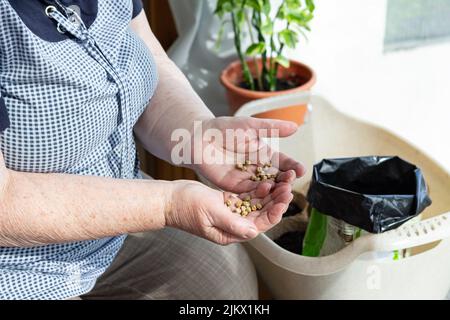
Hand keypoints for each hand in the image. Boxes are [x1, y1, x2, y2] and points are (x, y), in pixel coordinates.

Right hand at [165, 180, 293, 244]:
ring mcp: (230, 213)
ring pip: (256, 205)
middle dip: (276, 201)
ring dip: (269, 195)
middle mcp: (233, 224)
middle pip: (261, 214)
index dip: (274, 212)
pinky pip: (246, 198)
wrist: (169, 199)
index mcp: (231, 232)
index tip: (284, 199)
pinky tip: (266, 182)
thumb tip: (253, 231)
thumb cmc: (186, 207)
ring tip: (281, 182)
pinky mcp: (226, 202)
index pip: (259, 224)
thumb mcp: (211, 213)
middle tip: (288, 186)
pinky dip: (256, 191)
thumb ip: (232, 223)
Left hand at [191, 116, 305, 193]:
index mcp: (264, 153)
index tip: (302, 170)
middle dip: (286, 180)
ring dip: (275, 189)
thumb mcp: (250, 125)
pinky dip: (258, 192)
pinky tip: (266, 190)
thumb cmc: (224, 128)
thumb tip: (295, 127)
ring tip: (284, 189)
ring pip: (264, 186)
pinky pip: (248, 191)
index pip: (283, 162)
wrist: (199, 137)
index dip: (292, 166)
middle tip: (293, 181)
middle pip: (276, 177)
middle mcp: (257, 167)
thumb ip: (271, 128)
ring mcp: (246, 178)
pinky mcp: (234, 186)